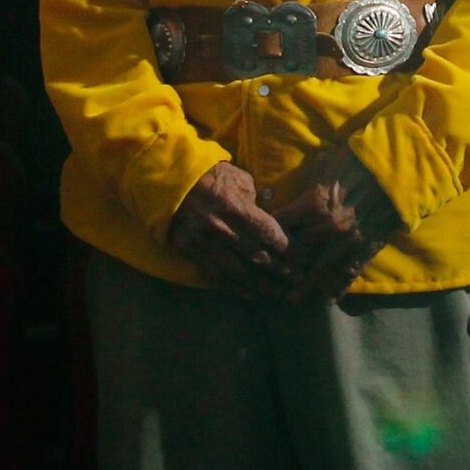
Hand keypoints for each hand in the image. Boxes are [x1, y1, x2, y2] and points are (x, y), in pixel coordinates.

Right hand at [167, 162, 289, 299]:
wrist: (169, 180)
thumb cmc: (209, 175)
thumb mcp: (238, 178)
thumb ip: (254, 199)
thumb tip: (268, 215)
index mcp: (235, 207)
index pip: (267, 233)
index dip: (286, 249)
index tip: (301, 258)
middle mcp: (222, 229)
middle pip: (257, 256)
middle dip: (280, 270)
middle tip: (297, 279)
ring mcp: (206, 244)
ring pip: (239, 272)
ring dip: (262, 285)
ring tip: (279, 293)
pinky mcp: (192, 253)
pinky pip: (218, 275)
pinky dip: (237, 287)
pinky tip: (252, 294)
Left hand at [271, 147, 403, 301]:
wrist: (397, 166)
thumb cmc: (359, 158)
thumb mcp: (325, 162)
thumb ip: (307, 182)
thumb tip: (289, 189)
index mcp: (315, 203)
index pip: (281, 223)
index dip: (268, 230)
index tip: (259, 238)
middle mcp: (328, 228)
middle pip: (297, 253)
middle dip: (282, 264)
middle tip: (270, 276)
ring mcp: (349, 241)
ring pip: (322, 271)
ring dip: (306, 287)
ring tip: (293, 299)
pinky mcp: (367, 248)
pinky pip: (350, 273)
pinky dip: (338, 288)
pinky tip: (328, 299)